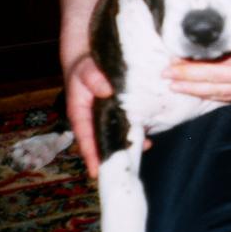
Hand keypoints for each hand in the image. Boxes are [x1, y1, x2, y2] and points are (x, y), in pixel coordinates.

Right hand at [65, 55, 153, 178]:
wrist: (92, 60)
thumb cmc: (84, 68)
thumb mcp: (86, 71)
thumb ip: (94, 79)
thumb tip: (106, 90)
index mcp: (81, 115)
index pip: (85, 138)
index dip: (91, 155)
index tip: (96, 172)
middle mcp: (94, 121)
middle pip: (103, 142)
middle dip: (115, 154)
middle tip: (127, 165)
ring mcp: (108, 118)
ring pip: (118, 135)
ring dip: (130, 142)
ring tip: (145, 145)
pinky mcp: (120, 112)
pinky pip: (128, 124)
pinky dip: (138, 129)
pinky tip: (150, 131)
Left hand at [165, 11, 230, 101]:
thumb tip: (215, 25)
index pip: (210, 68)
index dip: (189, 68)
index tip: (172, 63)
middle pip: (209, 84)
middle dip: (185, 81)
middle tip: (165, 78)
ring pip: (217, 94)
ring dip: (195, 91)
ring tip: (176, 88)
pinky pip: (229, 97)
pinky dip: (212, 96)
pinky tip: (201, 94)